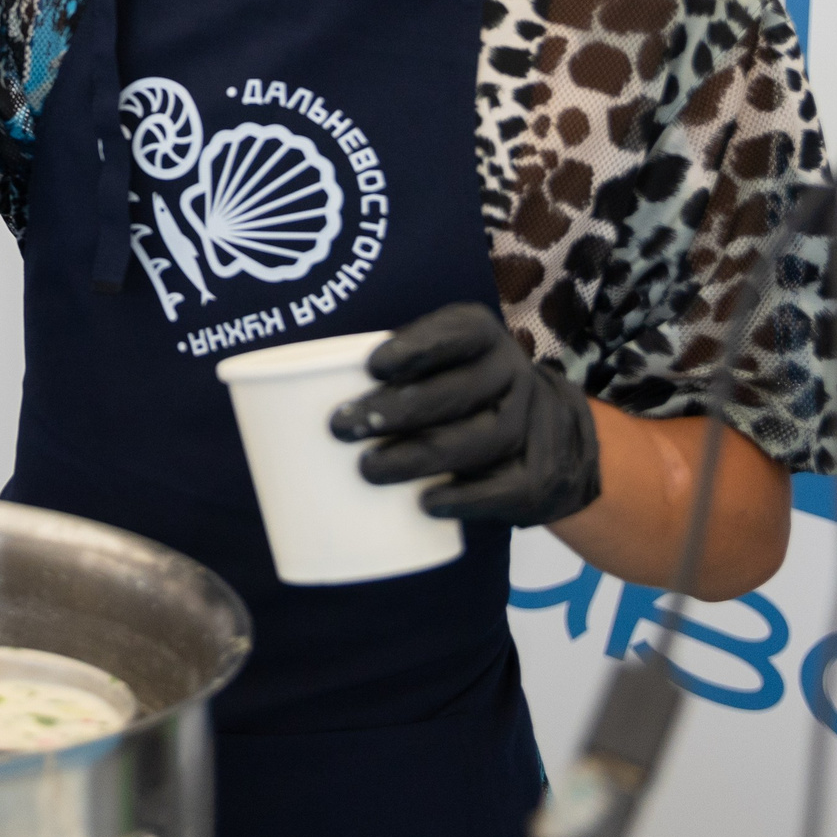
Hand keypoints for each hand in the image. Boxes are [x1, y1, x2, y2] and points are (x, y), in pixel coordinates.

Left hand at [328, 301, 601, 526]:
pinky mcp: (538, 476)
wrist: (547, 433)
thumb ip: (389, 368)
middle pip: (458, 391)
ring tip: (367, 469)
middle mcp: (511, 374)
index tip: (370, 365)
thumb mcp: (436, 361)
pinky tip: (424, 503)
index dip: (416, 347)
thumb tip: (289, 392)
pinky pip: (504, 489)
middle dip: (397, 409)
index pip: (456, 333)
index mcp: (481, 337)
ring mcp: (531, 425)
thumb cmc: (457, 391)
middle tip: (340, 427)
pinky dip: (464, 498)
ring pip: (480, 439)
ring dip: (419, 456)